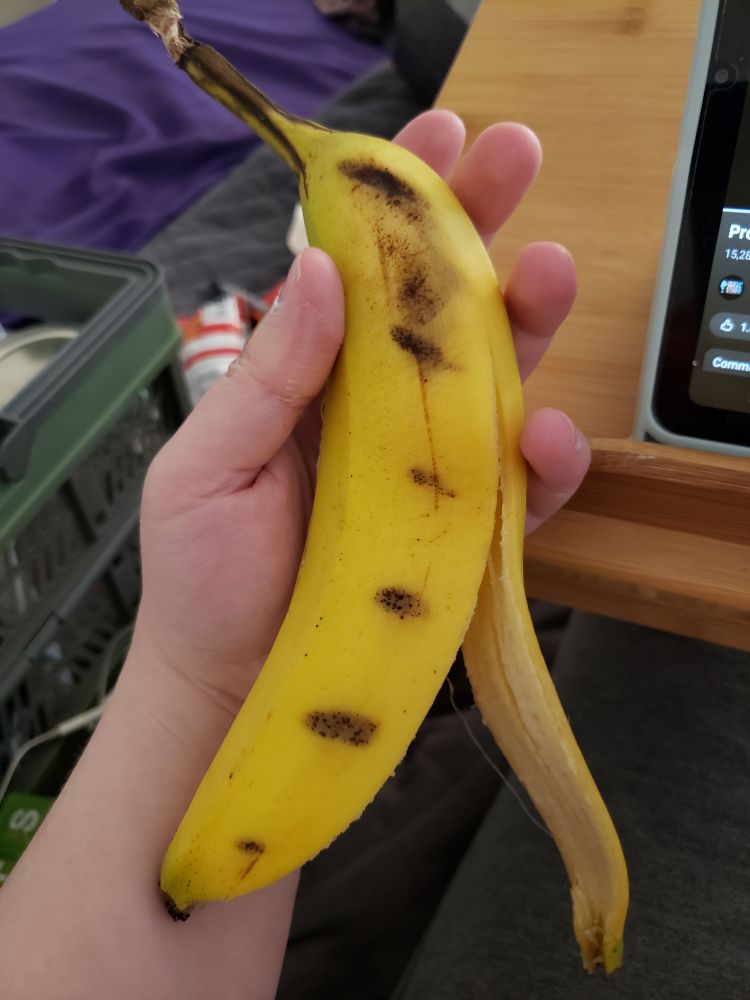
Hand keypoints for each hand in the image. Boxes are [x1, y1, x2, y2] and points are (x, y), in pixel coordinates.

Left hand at [134, 111, 588, 715]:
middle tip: (516, 160)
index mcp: (315, 375)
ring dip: (532, 322)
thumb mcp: (209, 466)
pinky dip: (546, 459)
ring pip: (499, 380)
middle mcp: (381, 409)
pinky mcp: (466, 534)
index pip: (366, 270)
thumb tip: (316, 267)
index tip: (438, 134)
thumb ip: (269, 375)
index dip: (402, 200)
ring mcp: (430, 469)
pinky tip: (546, 434)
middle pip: (446, 307)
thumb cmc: (204, 574)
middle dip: (484, 228)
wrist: (233, 684)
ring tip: (550, 274)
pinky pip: (521, 487)